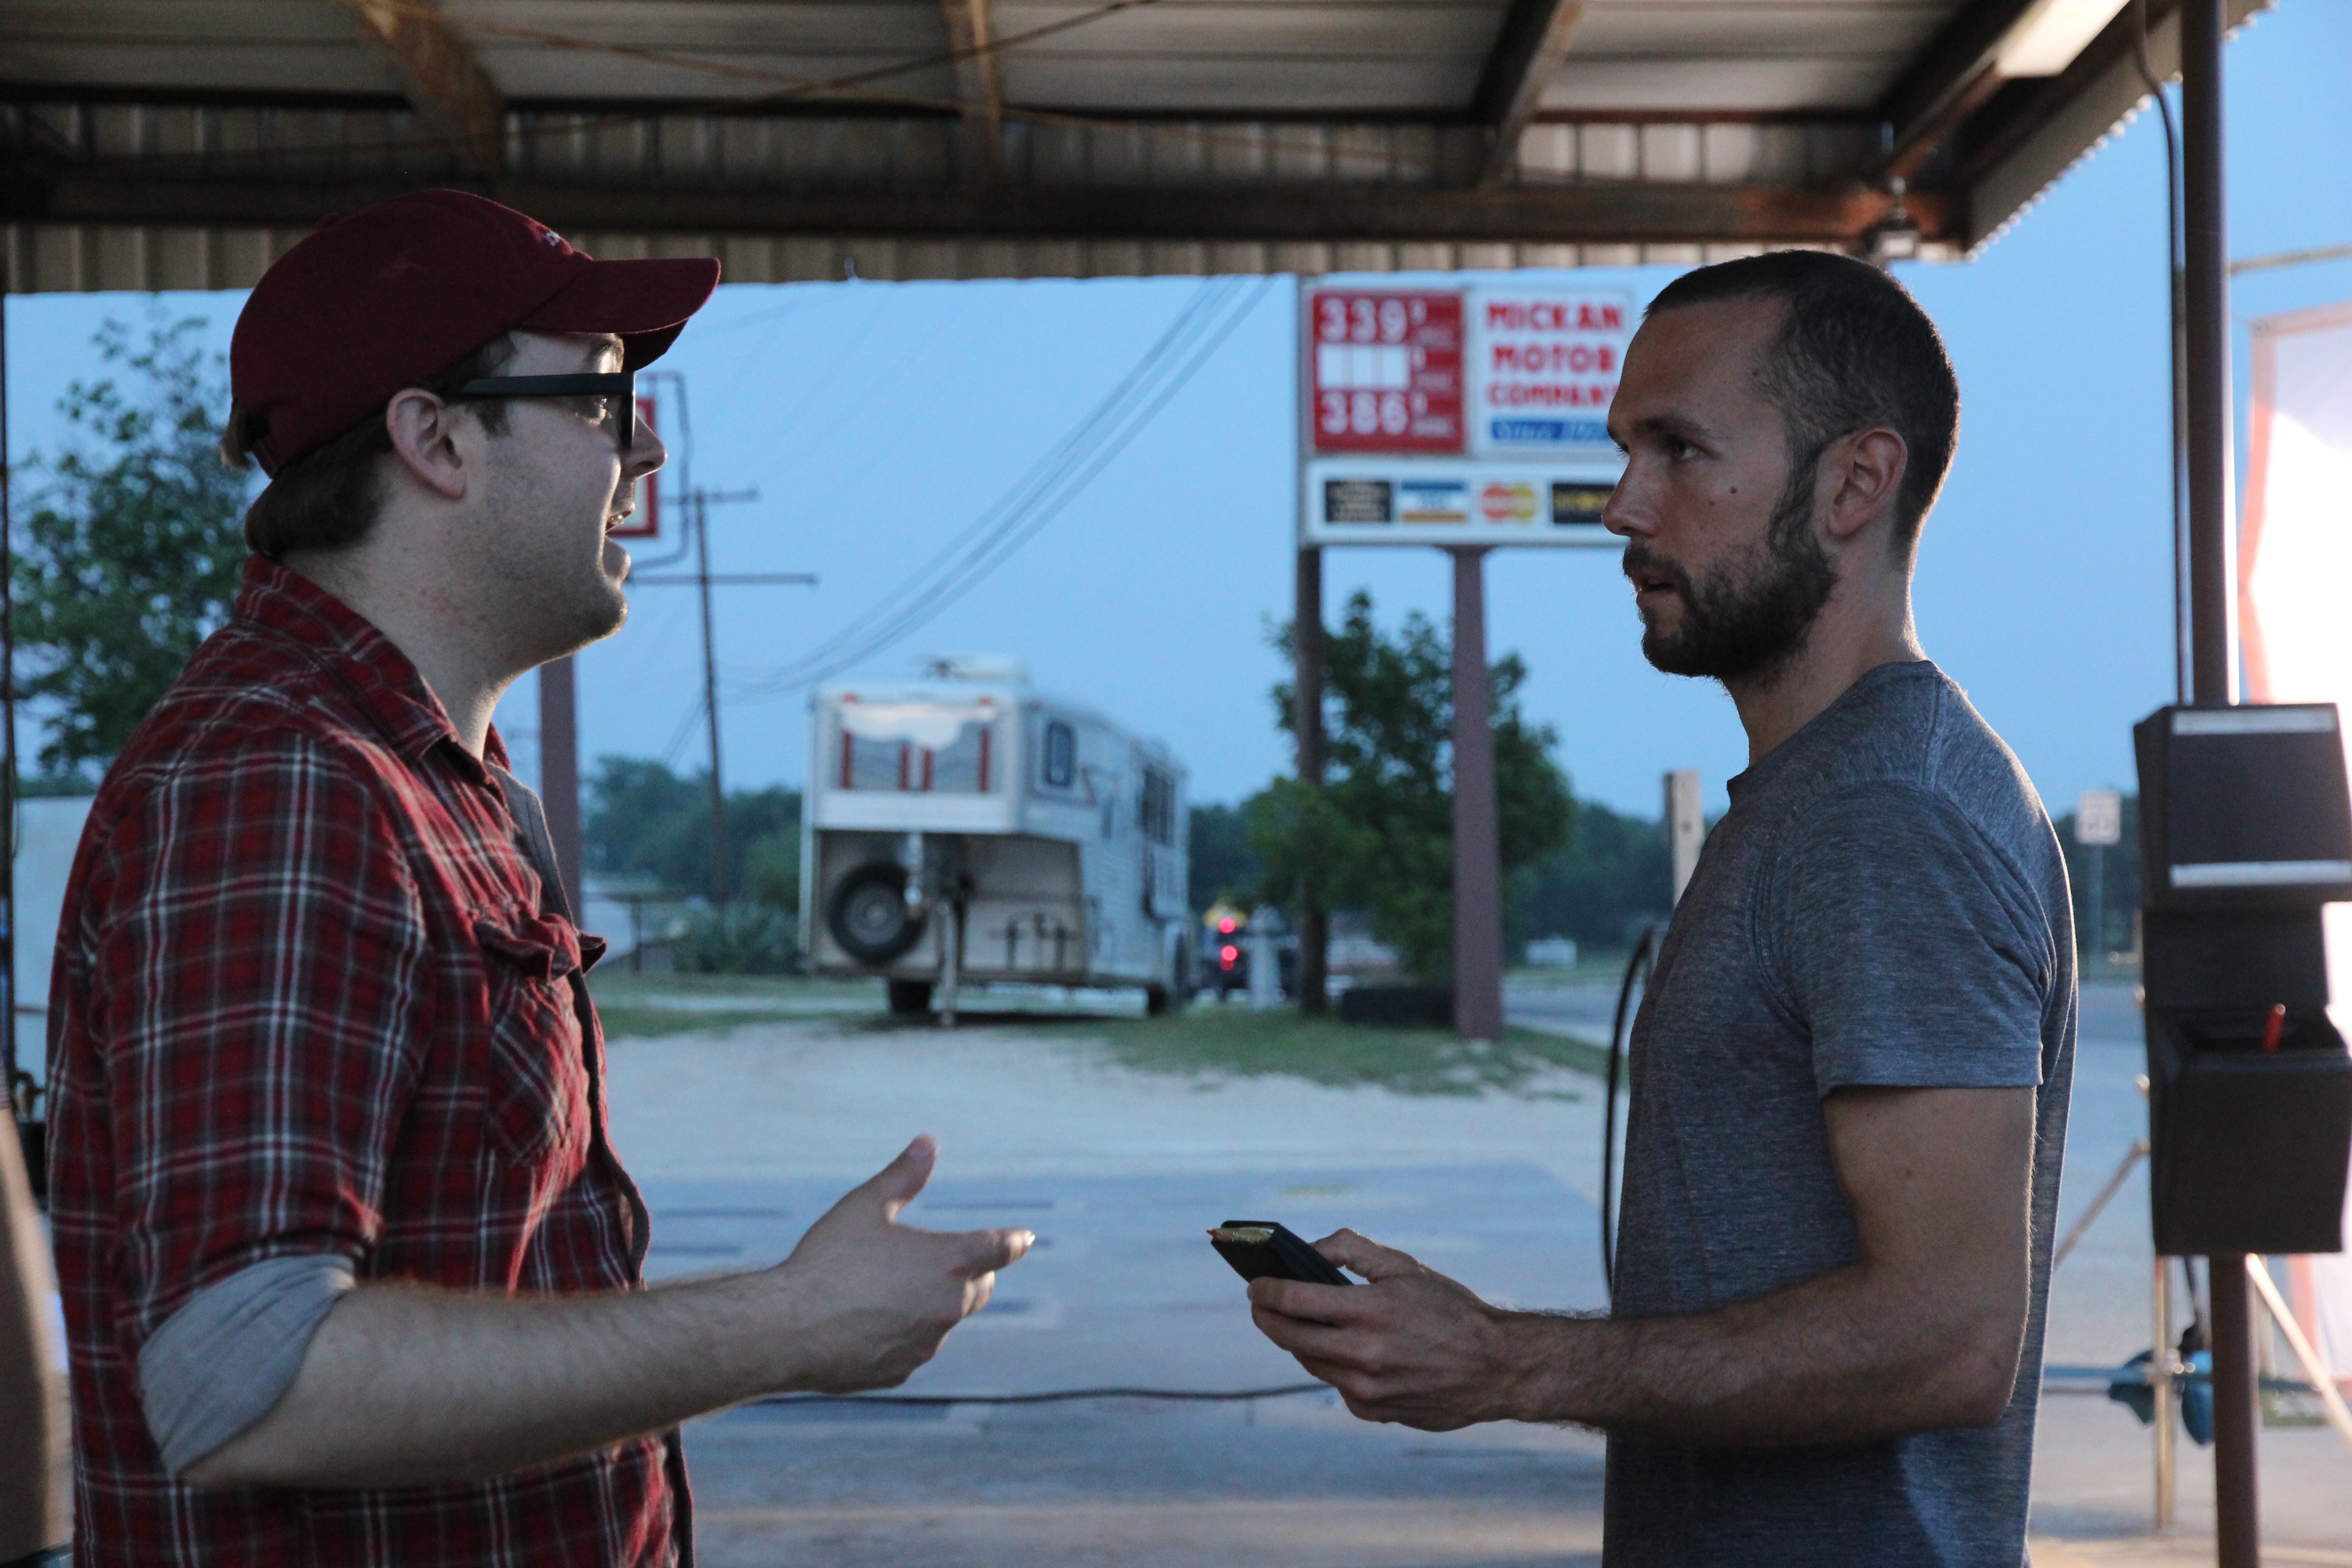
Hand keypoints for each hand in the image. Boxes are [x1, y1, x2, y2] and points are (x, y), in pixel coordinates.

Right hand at [764, 1136, 1032, 1393]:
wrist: (787, 1329)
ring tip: (886, 1291)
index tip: (1024, 1238)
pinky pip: (912, 1348)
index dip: (1014, 1241)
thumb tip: (928, 1142)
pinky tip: (865, 1324)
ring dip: (930, 1305)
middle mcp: (948, 1306)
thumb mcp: (865, 1206)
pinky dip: (902, 1335)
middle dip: (972, 1274)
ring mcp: (927, 1344)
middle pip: (979, 1288)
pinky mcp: (902, 1371)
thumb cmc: (827, 1261)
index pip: (1000, 1248)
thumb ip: (902, 1175)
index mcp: (949, 1261)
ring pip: (943, 1320)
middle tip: (943, 1260)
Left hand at [1246, 1229, 1525, 1430]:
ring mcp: (1367, 1388)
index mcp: (1370, 1310)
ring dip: (1297, 1341)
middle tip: (1259, 1304)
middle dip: (1265, 1317)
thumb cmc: (1451, 1308)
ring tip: (1300, 1323)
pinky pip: (1336, 1386)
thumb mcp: (1404, 1265)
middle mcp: (1364, 1353)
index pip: (1293, 1300)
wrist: (1496, 1366)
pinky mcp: (1374, 1411)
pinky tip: (1349, 1353)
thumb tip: (1308, 1250)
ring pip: (1309, 1362)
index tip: (1254, 1284)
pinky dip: (1334, 1367)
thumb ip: (1350, 1249)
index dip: (1264, 1291)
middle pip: (1288, 1337)